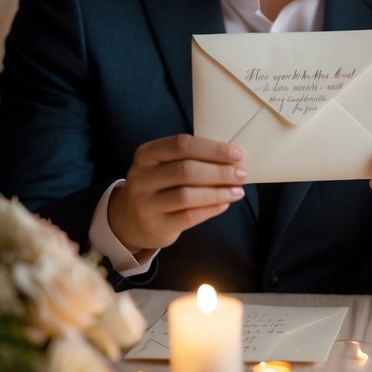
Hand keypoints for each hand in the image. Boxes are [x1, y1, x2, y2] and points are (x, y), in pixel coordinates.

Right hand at [108, 134, 245, 255]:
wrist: (130, 220)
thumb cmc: (160, 185)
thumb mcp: (166, 166)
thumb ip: (193, 159)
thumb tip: (234, 160)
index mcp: (147, 154)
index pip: (181, 145)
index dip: (212, 149)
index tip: (238, 154)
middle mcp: (141, 177)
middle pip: (186, 170)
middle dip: (219, 172)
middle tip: (242, 174)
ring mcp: (144, 203)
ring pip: (187, 195)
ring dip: (218, 192)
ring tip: (238, 191)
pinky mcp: (154, 226)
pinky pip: (188, 217)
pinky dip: (210, 209)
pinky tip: (225, 204)